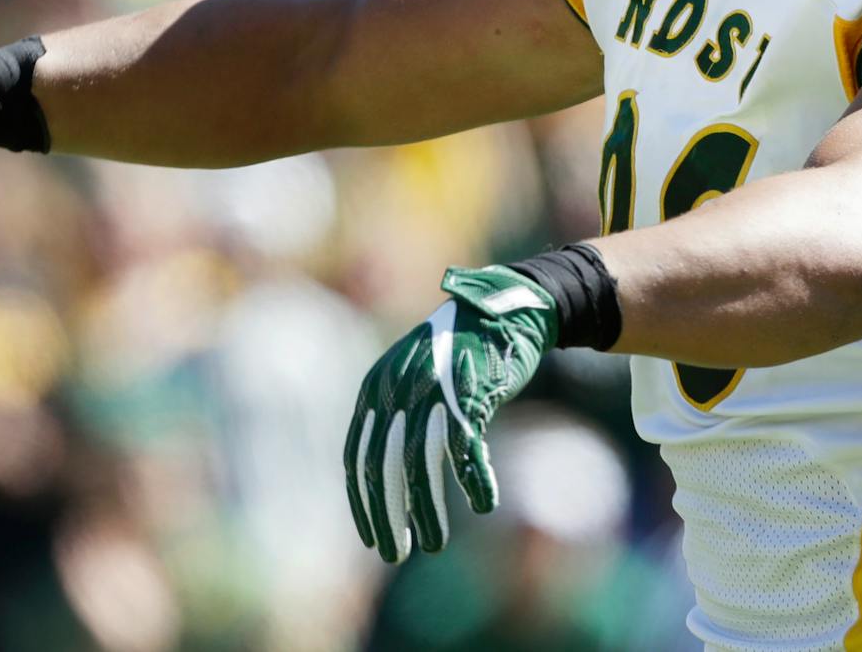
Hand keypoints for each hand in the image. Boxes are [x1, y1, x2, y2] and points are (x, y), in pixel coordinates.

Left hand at [344, 266, 556, 561]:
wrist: (503, 310)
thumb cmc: (458, 350)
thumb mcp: (412, 375)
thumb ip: (394, 414)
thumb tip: (382, 473)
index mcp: (376, 387)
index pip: (358, 456)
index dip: (363, 502)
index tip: (372, 537)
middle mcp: (398, 388)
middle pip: (384, 466)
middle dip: (388, 516)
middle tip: (395, 552)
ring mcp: (433, 390)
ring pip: (422, 464)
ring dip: (427, 510)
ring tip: (434, 544)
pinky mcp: (470, 391)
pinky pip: (466, 447)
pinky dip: (475, 479)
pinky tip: (484, 503)